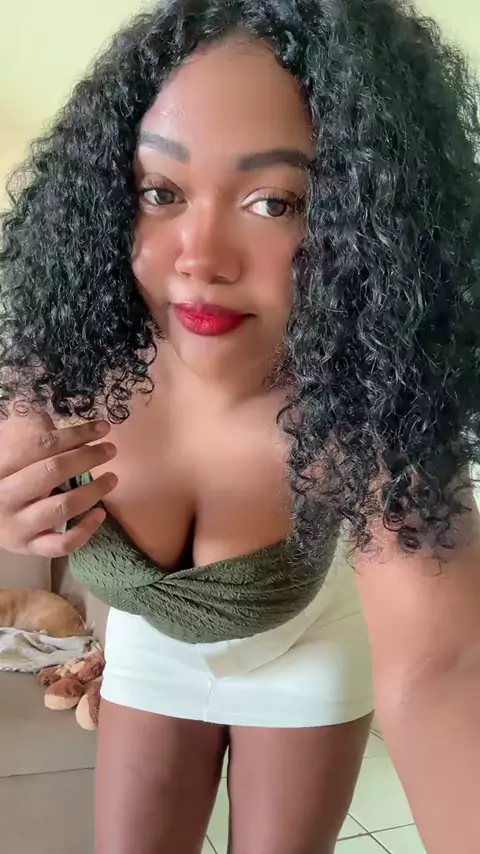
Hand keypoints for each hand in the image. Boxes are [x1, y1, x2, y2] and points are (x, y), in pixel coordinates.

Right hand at [0, 419, 116, 556]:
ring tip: (112, 478)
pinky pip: (62, 544)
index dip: (76, 434)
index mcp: (2, 467)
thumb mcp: (14, 458)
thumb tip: (75, 422)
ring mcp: (18, 526)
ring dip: (93, 491)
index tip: (103, 427)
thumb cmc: (8, 483)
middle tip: (110, 450)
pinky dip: (85, 530)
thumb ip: (38, 437)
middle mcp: (6, 496)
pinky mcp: (30, 548)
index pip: (42, 445)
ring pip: (62, 508)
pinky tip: (100, 514)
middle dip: (86, 458)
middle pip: (52, 472)